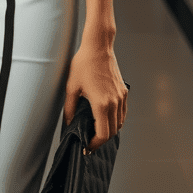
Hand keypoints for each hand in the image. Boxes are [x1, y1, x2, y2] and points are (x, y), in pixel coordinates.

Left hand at [62, 36, 127, 150]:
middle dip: (101, 140)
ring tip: (97, 131)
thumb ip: (70, 108)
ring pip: (119, 123)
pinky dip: (116, 120)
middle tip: (90, 142)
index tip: (87, 146)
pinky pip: (123, 113)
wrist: (98, 46)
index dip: (95, 144)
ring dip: (109, 130)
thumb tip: (69, 123)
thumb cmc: (84, 63)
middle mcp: (114, 102)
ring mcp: (121, 97)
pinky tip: (106, 118)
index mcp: (101, 103)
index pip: (103, 134)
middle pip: (112, 132)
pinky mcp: (123, 91)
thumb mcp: (72, 86)